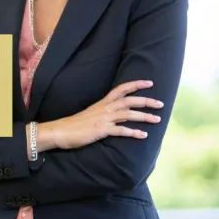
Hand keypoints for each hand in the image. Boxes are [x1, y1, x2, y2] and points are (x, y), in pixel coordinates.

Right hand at [40, 80, 162, 150]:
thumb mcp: (90, 115)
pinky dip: (133, 132)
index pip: (121, 89)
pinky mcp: (100, 130)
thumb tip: (116, 116)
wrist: (58, 132)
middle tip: (161, 104)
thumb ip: (103, 114)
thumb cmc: (73, 125)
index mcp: (101, 104)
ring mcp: (102, 119)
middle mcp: (104, 109)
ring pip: (128, 114)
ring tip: (157, 119)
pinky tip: (143, 135)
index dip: (135, 85)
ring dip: (144, 116)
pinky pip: (120, 131)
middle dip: (146, 101)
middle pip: (129, 101)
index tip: (149, 83)